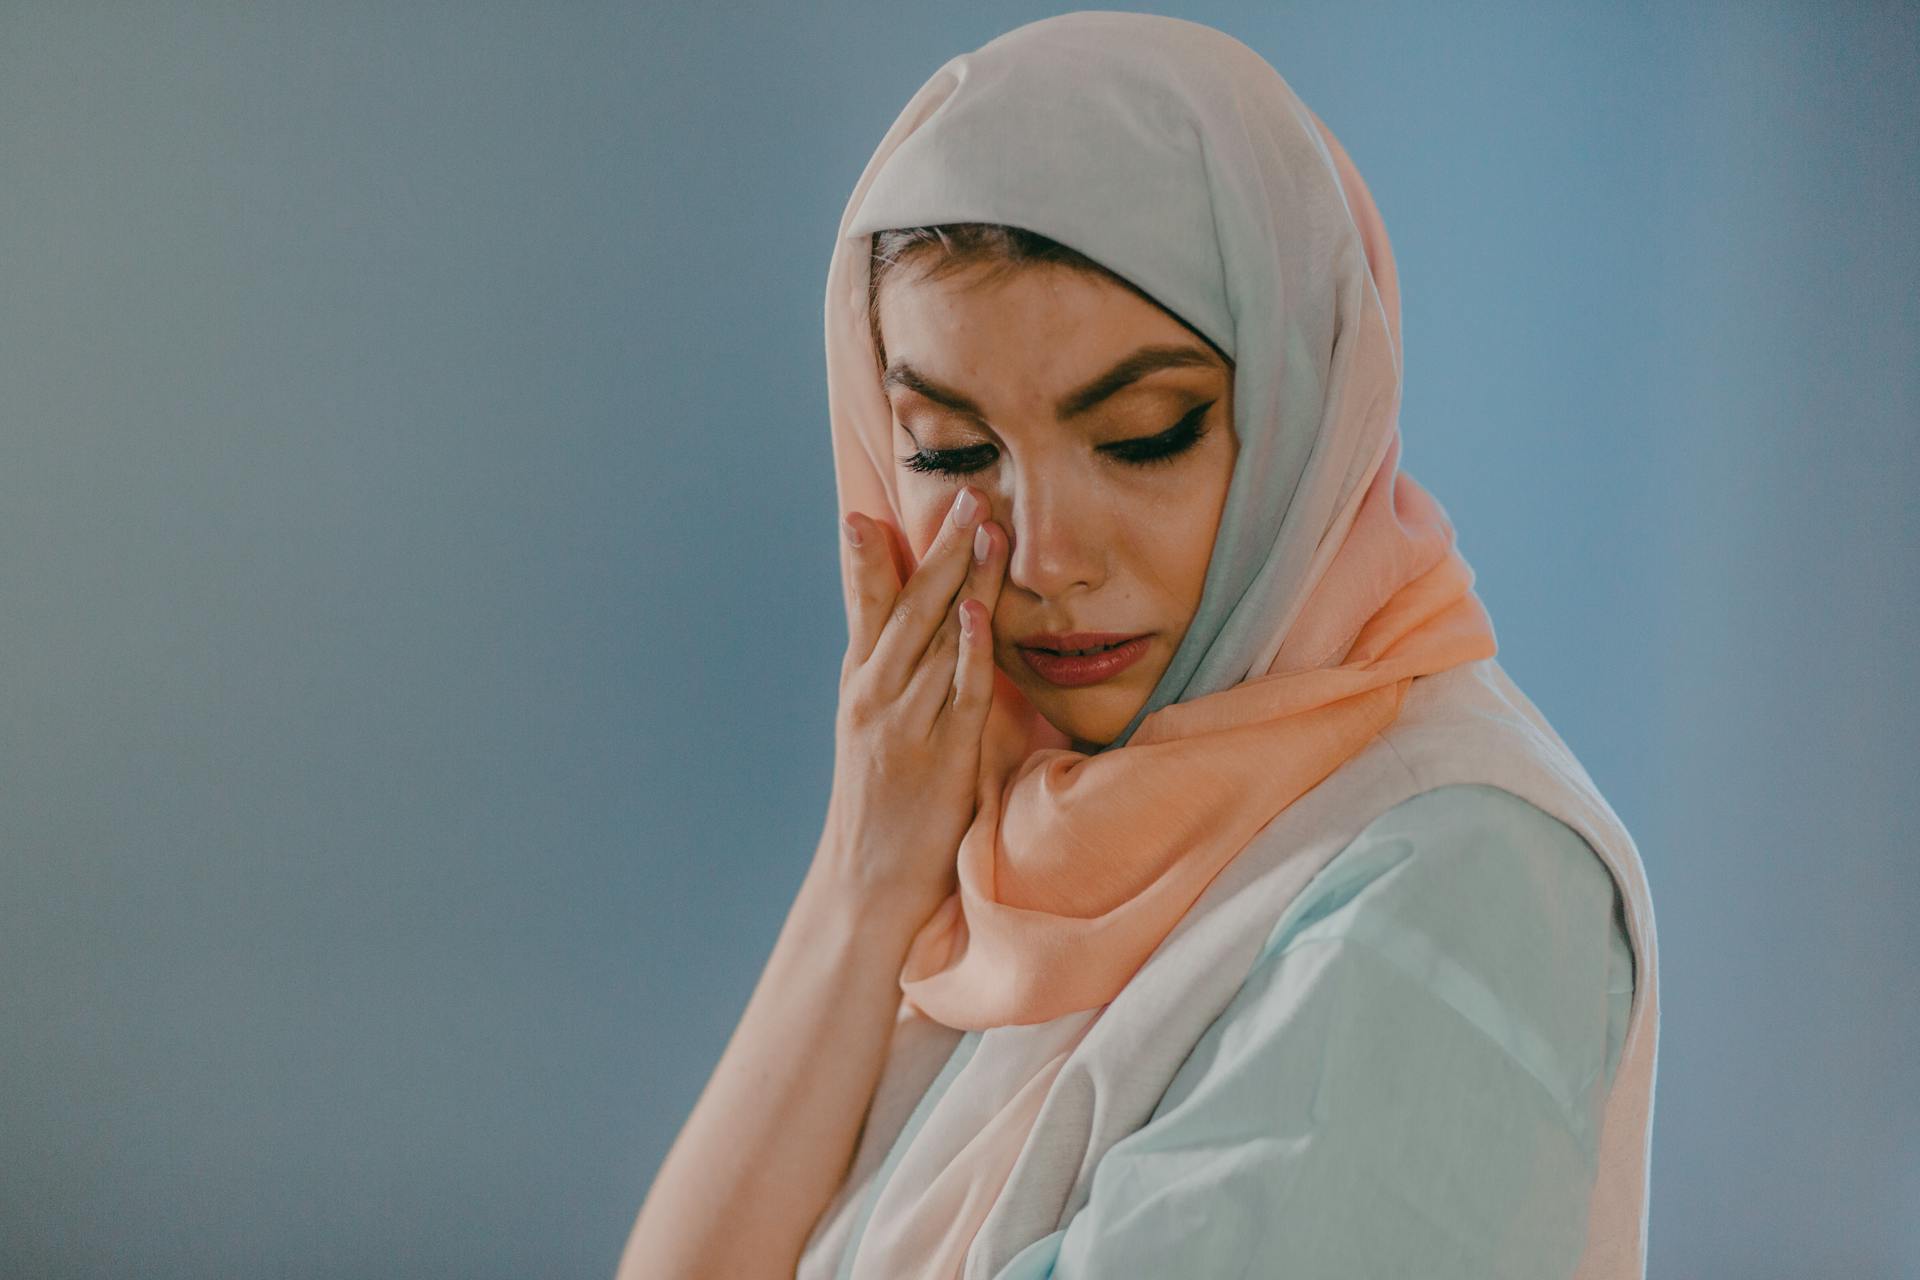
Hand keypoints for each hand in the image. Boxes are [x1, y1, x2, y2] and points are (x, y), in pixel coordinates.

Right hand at [817, 486, 1006, 926]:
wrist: (866, 885)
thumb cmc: (880, 806)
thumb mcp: (872, 727)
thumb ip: (892, 672)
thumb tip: (928, 624)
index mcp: (859, 684)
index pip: (864, 604)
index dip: (874, 553)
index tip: (881, 503)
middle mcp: (876, 696)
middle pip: (909, 608)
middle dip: (939, 549)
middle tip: (967, 496)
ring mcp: (907, 726)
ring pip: (939, 640)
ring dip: (963, 582)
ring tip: (986, 528)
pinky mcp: (943, 758)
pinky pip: (960, 696)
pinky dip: (970, 653)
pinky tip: (980, 614)